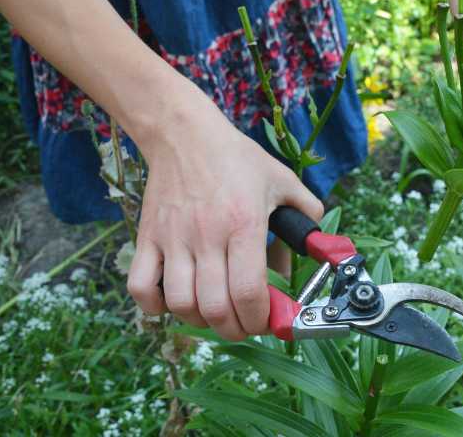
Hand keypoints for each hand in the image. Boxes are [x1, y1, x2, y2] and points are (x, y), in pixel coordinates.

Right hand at [126, 92, 322, 340]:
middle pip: (216, 308)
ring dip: (201, 319)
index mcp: (243, 224)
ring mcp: (173, 239)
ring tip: (215, 311)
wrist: (185, 134)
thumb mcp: (282, 181)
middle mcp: (207, 236)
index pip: (249, 292)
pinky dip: (156, 305)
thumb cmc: (236, 159)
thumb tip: (321, 248)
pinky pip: (141, 287)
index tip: (269, 321)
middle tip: (245, 323)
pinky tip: (175, 299)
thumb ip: (307, 214)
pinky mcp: (147, 238)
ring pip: (180, 304)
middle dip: (236, 328)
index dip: (260, 319)